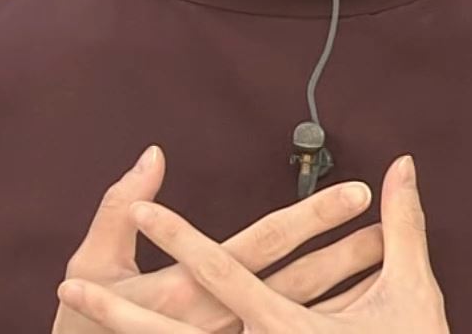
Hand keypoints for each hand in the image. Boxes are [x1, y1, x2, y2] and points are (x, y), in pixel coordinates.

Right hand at [57, 155, 449, 333]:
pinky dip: (325, 316)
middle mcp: (220, 324)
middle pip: (300, 284)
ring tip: (382, 249)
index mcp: (188, 295)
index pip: (263, 247)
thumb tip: (153, 154)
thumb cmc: (81, 326)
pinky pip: (293, 332)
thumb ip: (119, 207)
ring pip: (304, 315)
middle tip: (390, 220)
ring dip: (345, 285)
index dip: (313, 218)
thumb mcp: (92, 263)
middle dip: (348, 251)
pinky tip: (355, 298)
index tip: (359, 190)